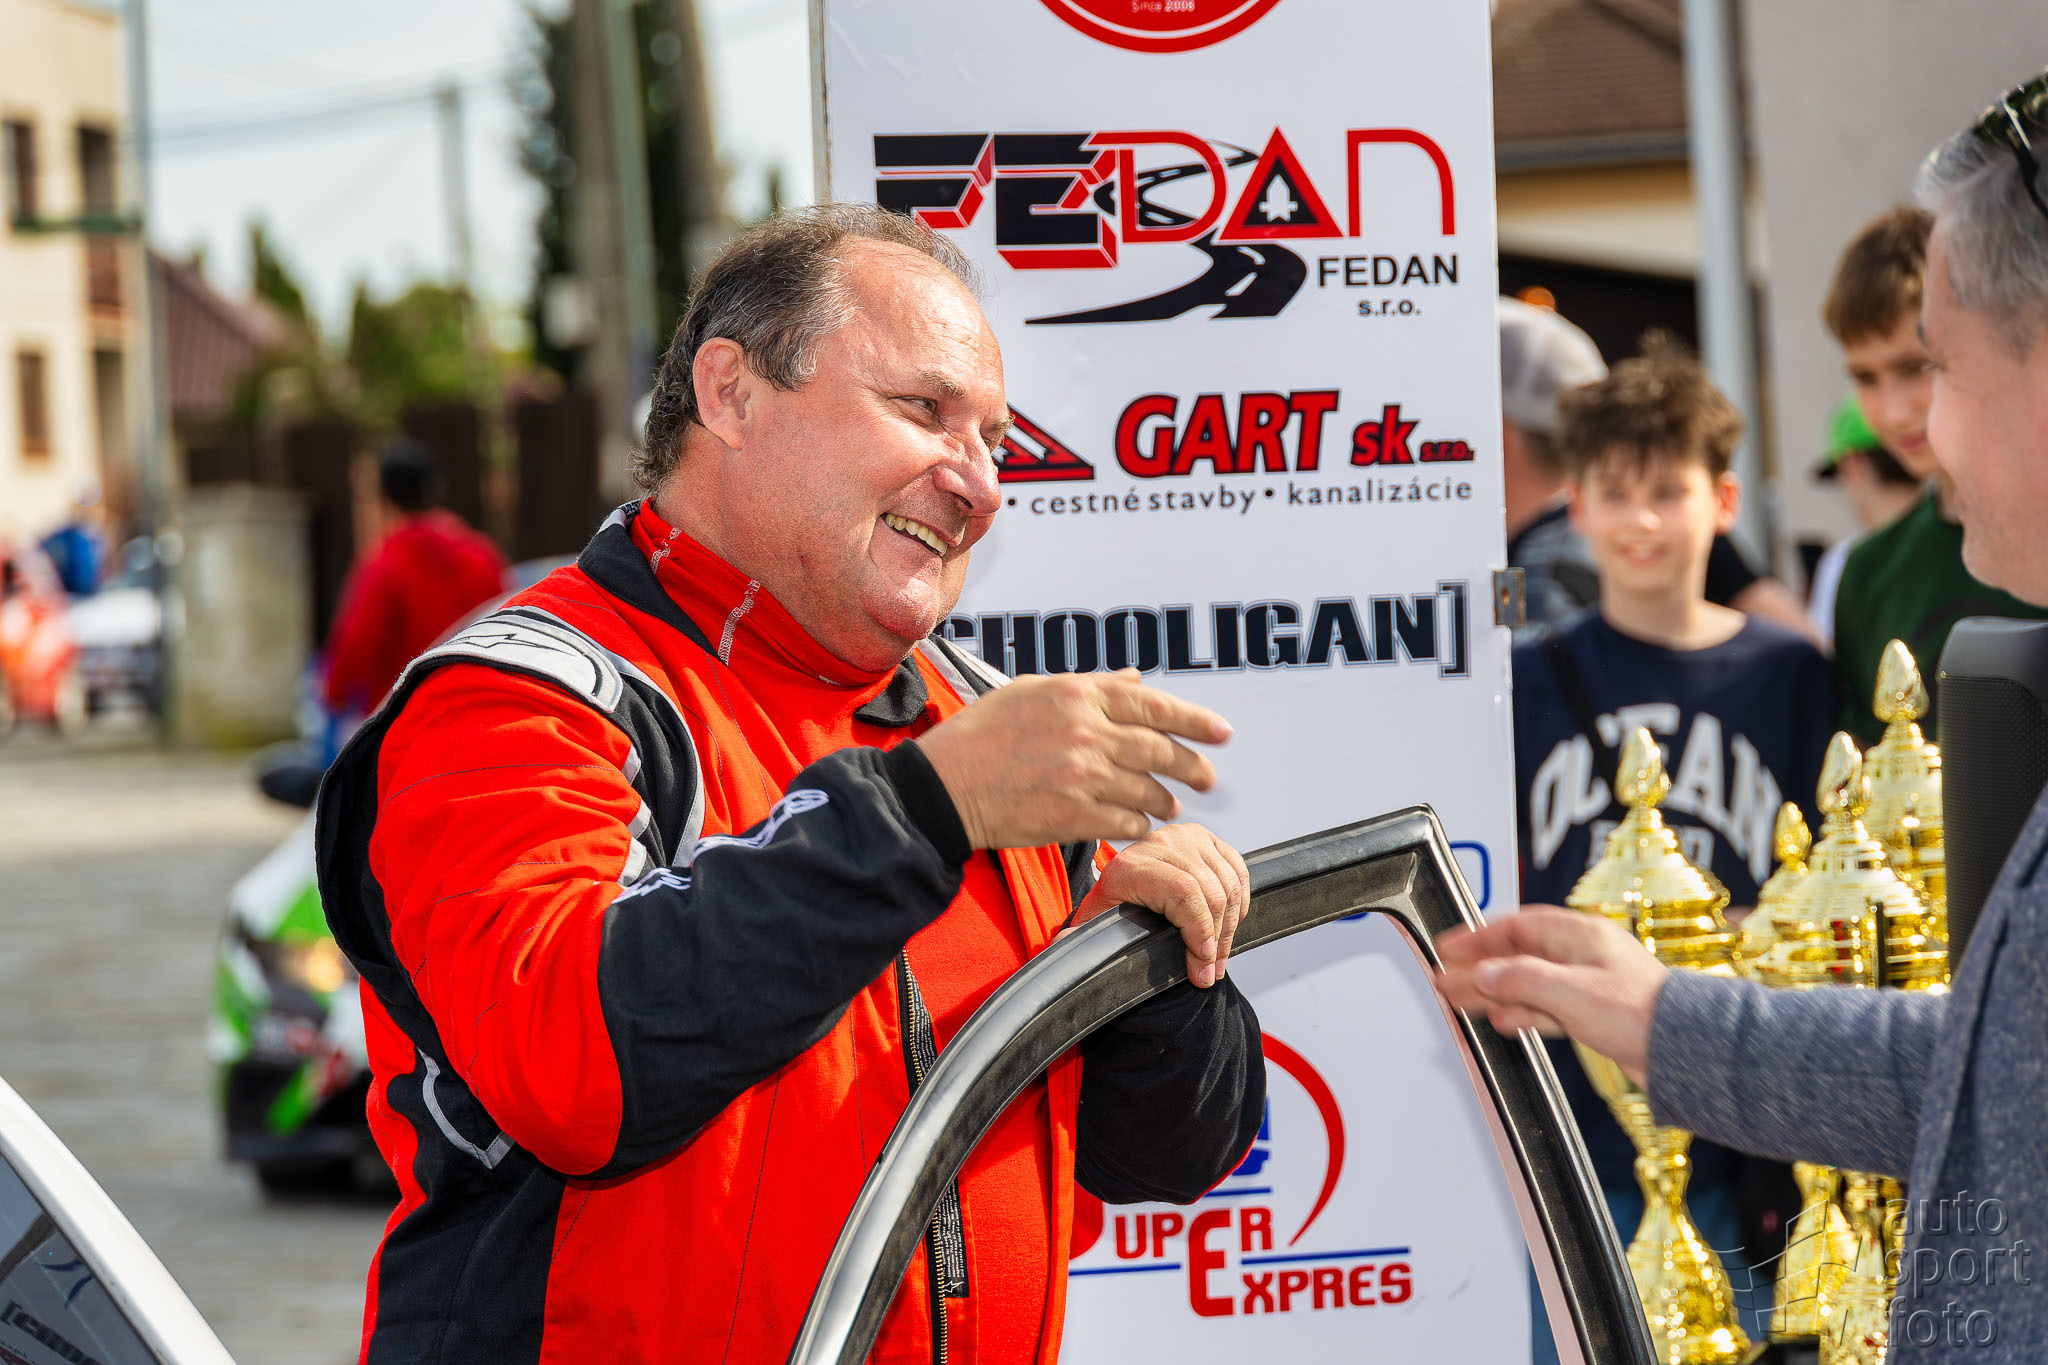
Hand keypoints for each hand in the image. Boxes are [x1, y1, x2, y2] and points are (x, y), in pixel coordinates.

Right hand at [918, 669, 1229, 848]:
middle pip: (1160, 750)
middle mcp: (1086, 733)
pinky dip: (1137, 825)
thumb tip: (1135, 681)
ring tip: (1170, 804)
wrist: (944, 786)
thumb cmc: (981, 736)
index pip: (1153, 705)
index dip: (1195, 720)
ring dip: (1164, 800)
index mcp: (1077, 695)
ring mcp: (1082, 776)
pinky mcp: (1074, 816)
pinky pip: (1125, 823)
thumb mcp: (1033, 692)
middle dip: (1191, 766)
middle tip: (1206, 777)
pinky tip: (1137, 824)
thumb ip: (1091, 687)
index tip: (1221, 732)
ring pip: (1147, 791)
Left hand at [1074, 824, 1249, 987]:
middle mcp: (1158, 844)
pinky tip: (1228, 925)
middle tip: (1210, 971)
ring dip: (1229, 927)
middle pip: (1209, 892)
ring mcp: (1186, 838)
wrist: (1125, 885)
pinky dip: (1239, 902)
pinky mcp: (1206, 838)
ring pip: (1227, 884)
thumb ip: (1078, 940)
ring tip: (1216, 957)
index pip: (1182, 892)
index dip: (1199, 929)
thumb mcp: (1094, 926)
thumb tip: (1064, 945)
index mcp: (1129, 866)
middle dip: (1215, 940)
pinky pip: (1238, 871)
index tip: (1201, 963)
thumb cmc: (1112, 910)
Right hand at [1434, 906, 1666, 1087]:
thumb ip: (1521, 980)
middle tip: (1446, 979)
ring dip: (1495, 993)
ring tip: (1463, 1002)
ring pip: (1527, 983)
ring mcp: (1585, 984)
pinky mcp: (1590, 1013)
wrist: (1681, 1051)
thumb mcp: (1571, 991)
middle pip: (1516, 955)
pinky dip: (1521, 1013)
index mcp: (1578, 934)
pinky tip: (1504, 1020)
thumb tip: (1483, 974)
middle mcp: (1580, 955)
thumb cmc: (1641, 1012)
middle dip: (1479, 968)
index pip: (1515, 926)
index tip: (1449, 948)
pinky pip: (1544, 1007)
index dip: (1478, 936)